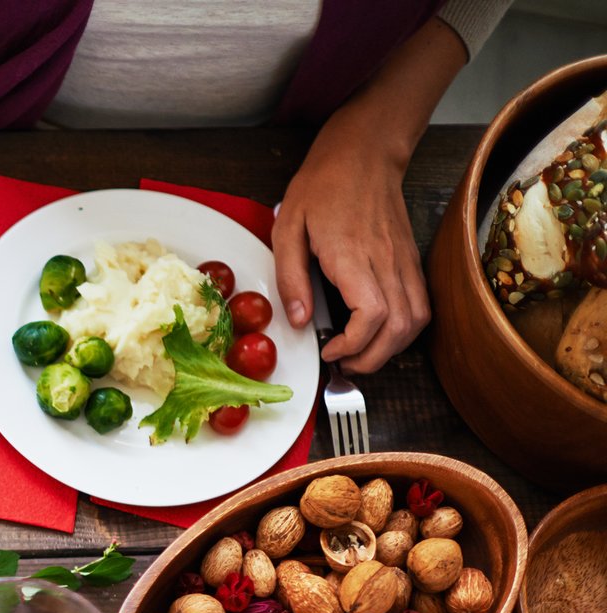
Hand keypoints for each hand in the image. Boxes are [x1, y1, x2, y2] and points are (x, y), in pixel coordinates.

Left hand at [272, 126, 429, 373]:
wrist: (364, 151)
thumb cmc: (323, 184)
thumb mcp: (287, 227)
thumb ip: (291, 277)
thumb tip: (300, 319)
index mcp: (353, 255)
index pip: (373, 314)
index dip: (354, 344)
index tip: (329, 350)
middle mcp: (387, 261)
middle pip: (400, 327)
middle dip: (373, 359)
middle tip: (343, 364)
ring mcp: (404, 260)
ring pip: (417, 319)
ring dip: (392, 348)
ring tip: (359, 353)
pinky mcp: (410, 259)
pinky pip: (420, 303)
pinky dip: (404, 329)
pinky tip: (378, 332)